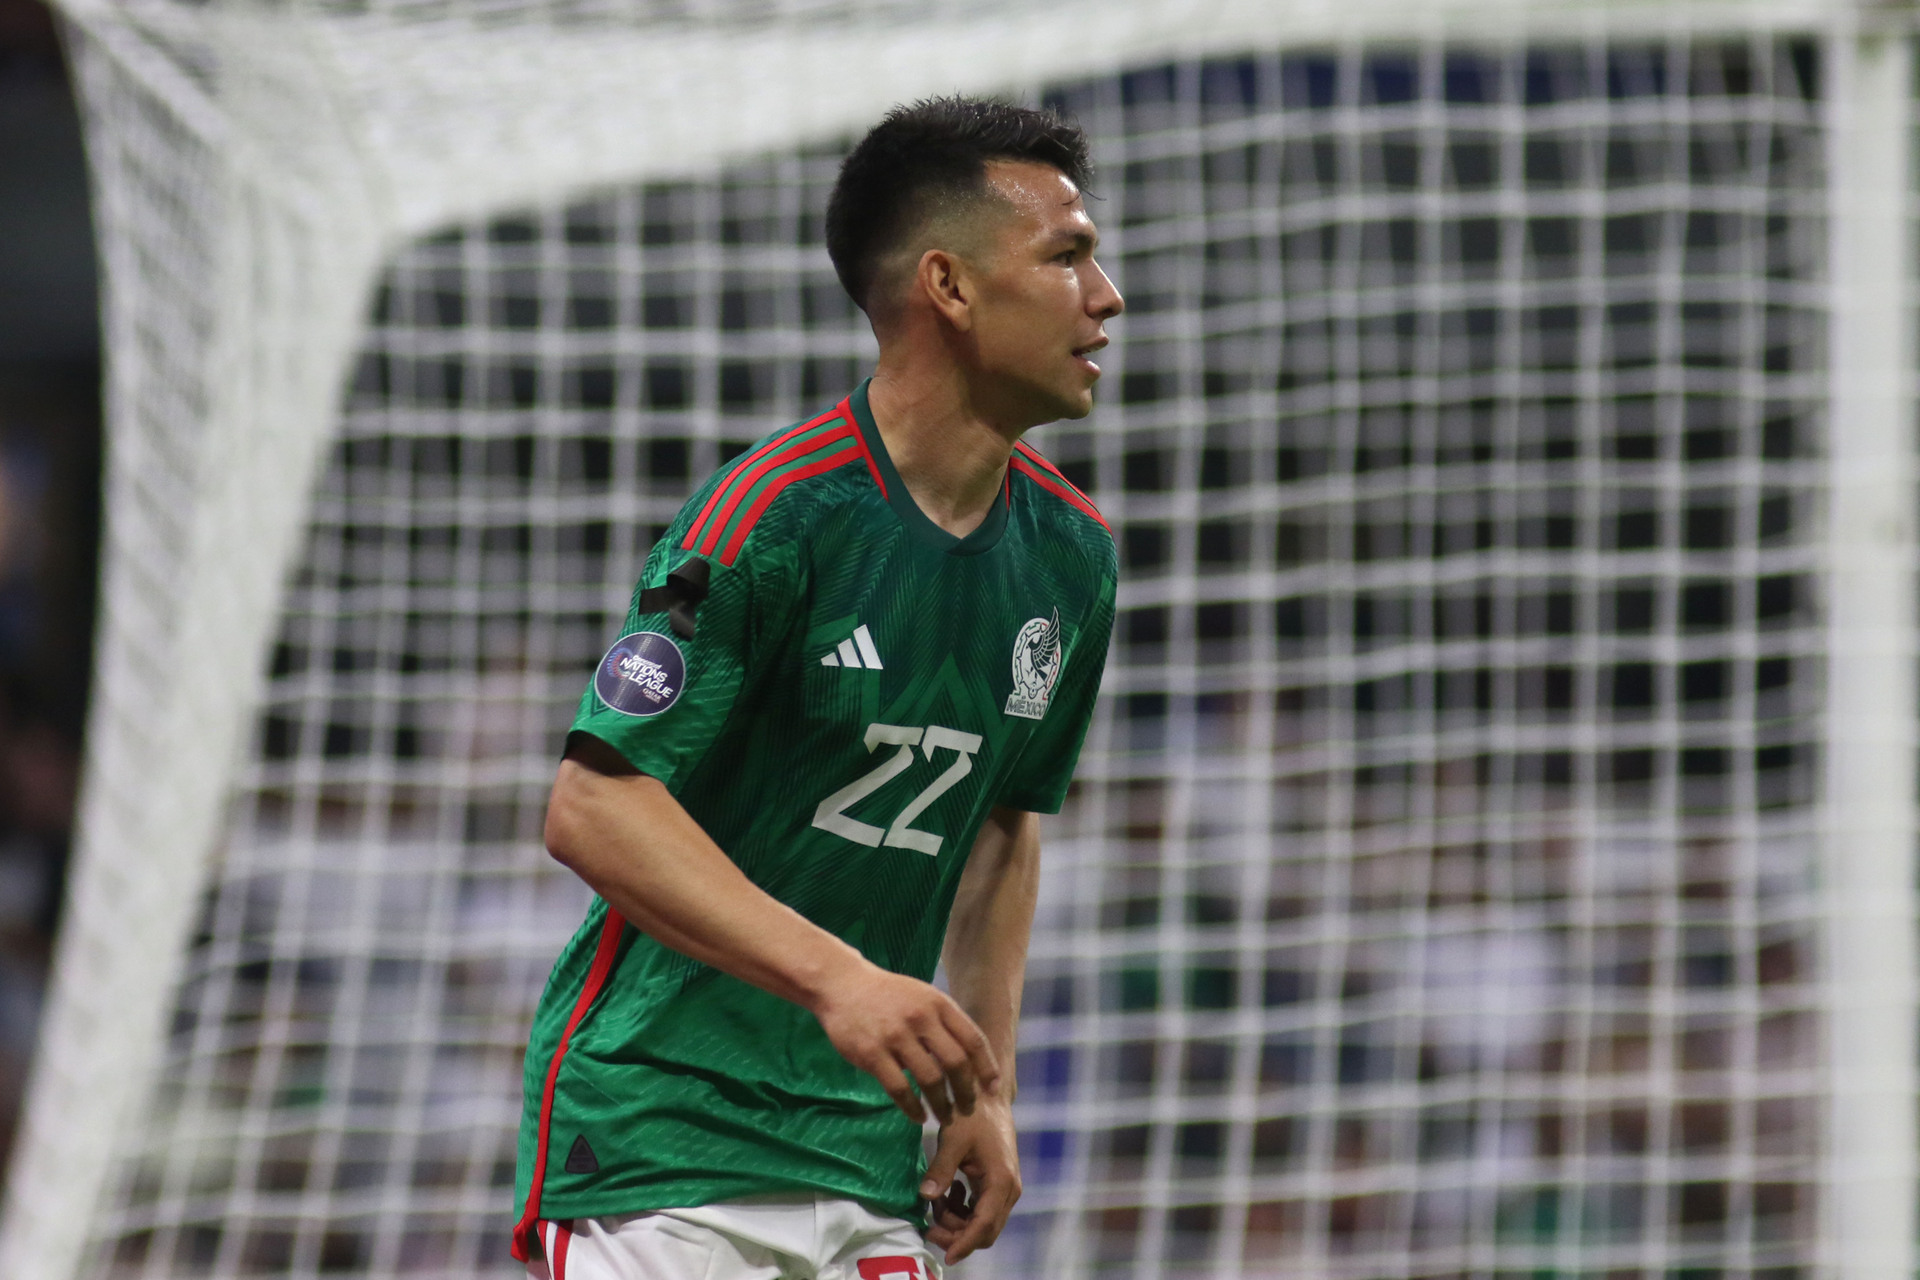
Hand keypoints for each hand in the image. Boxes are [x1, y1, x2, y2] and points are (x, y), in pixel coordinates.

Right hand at [808, 959, 999, 1125]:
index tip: (992, 1089)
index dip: (987, 1068)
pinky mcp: (871, 1054)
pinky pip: (899, 1089)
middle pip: (956, 1063)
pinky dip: (913, 1108)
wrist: (842, 985)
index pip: (973, 1040)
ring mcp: (895, 1036)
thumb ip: (945, 1023)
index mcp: (938, 1004)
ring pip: (930, 1080)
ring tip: (945, 1118)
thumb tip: (970, 1060)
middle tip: (968, 1109)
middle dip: (967, 1091)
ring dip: (942, 1105)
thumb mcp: (923, 997)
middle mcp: (921, 1018)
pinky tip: (919, 1117)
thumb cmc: (888, 995)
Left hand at [921, 1091, 1020, 1264]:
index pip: (984, 1227)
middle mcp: (1009, 1190)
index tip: (946, 1256)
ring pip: (982, 1223)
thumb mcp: (953, 1140)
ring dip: (957, 1220)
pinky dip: (963, 1209)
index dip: (964, 1244)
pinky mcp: (998, 1185)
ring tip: (938, 1200)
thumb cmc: (971, 1114)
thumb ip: (940, 1170)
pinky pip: (981, 1210)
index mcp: (1001, 1182)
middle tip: (930, 1224)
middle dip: (956, 1234)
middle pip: (985, 1231)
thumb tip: (925, 1197)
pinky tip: (950, 1191)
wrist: (988, 1096)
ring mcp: (1005, 1189)